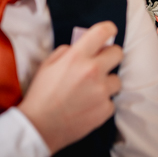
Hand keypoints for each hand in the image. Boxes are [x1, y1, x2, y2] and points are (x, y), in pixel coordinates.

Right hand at [18, 21, 122, 153]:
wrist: (39, 126)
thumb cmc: (41, 94)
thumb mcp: (48, 64)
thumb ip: (67, 51)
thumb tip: (82, 47)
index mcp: (77, 57)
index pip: (103, 32)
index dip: (109, 29)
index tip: (109, 32)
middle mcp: (93, 71)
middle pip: (118, 53)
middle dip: (110, 56)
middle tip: (101, 63)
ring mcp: (101, 91)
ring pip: (117, 80)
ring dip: (106, 83)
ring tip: (91, 91)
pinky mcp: (105, 110)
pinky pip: (111, 101)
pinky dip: (102, 103)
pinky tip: (88, 106)